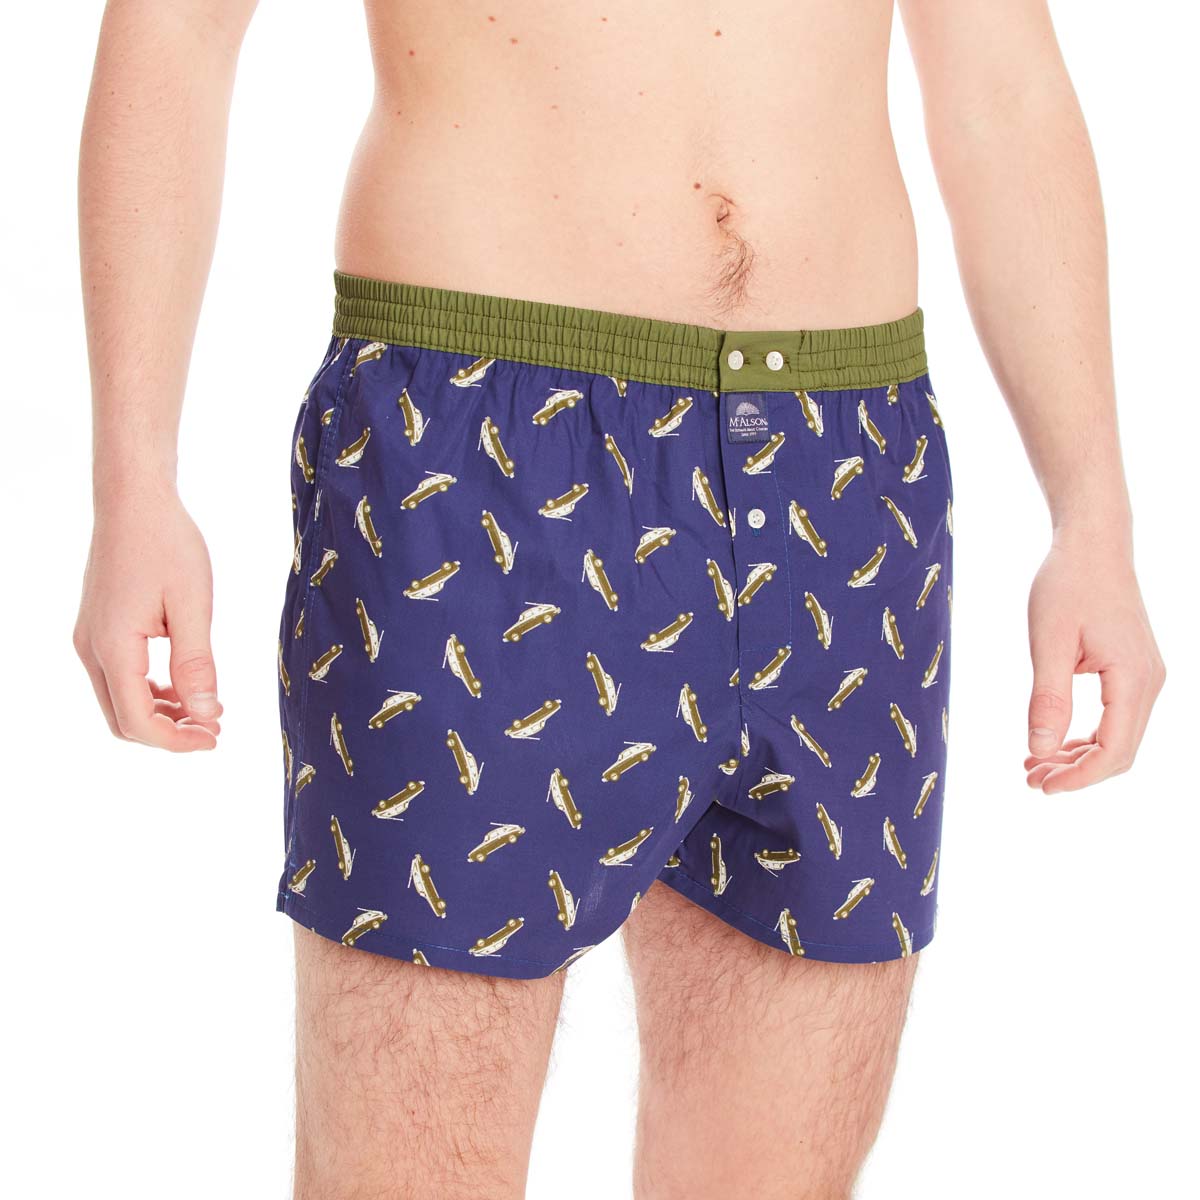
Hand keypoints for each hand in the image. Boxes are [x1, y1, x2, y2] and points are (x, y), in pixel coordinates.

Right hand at [73, 478, 222, 750]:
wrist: (134, 501)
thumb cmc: (168, 545)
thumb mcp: (192, 605)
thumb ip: (196, 663)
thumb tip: (204, 714)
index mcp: (113, 647)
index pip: (137, 721)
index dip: (176, 741)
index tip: (215, 736)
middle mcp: (91, 648)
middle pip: (123, 720)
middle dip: (168, 733)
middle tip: (214, 729)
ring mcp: (90, 638)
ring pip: (120, 700)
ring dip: (161, 713)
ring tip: (207, 708)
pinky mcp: (98, 628)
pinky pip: (119, 677)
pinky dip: (151, 690)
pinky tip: (186, 684)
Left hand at [1024, 534, 1163, 791]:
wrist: (1093, 544)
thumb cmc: (1067, 584)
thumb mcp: (1048, 642)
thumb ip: (1047, 699)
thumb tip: (1040, 751)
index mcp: (1133, 677)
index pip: (1114, 750)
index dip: (1078, 777)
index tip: (1040, 785)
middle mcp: (1149, 681)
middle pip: (1120, 751)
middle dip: (1076, 772)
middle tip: (1029, 779)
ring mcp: (1146, 676)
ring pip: (1119, 737)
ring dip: (1079, 757)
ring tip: (1034, 764)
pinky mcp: (1134, 670)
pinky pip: (1116, 718)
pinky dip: (1087, 736)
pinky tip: (1054, 742)